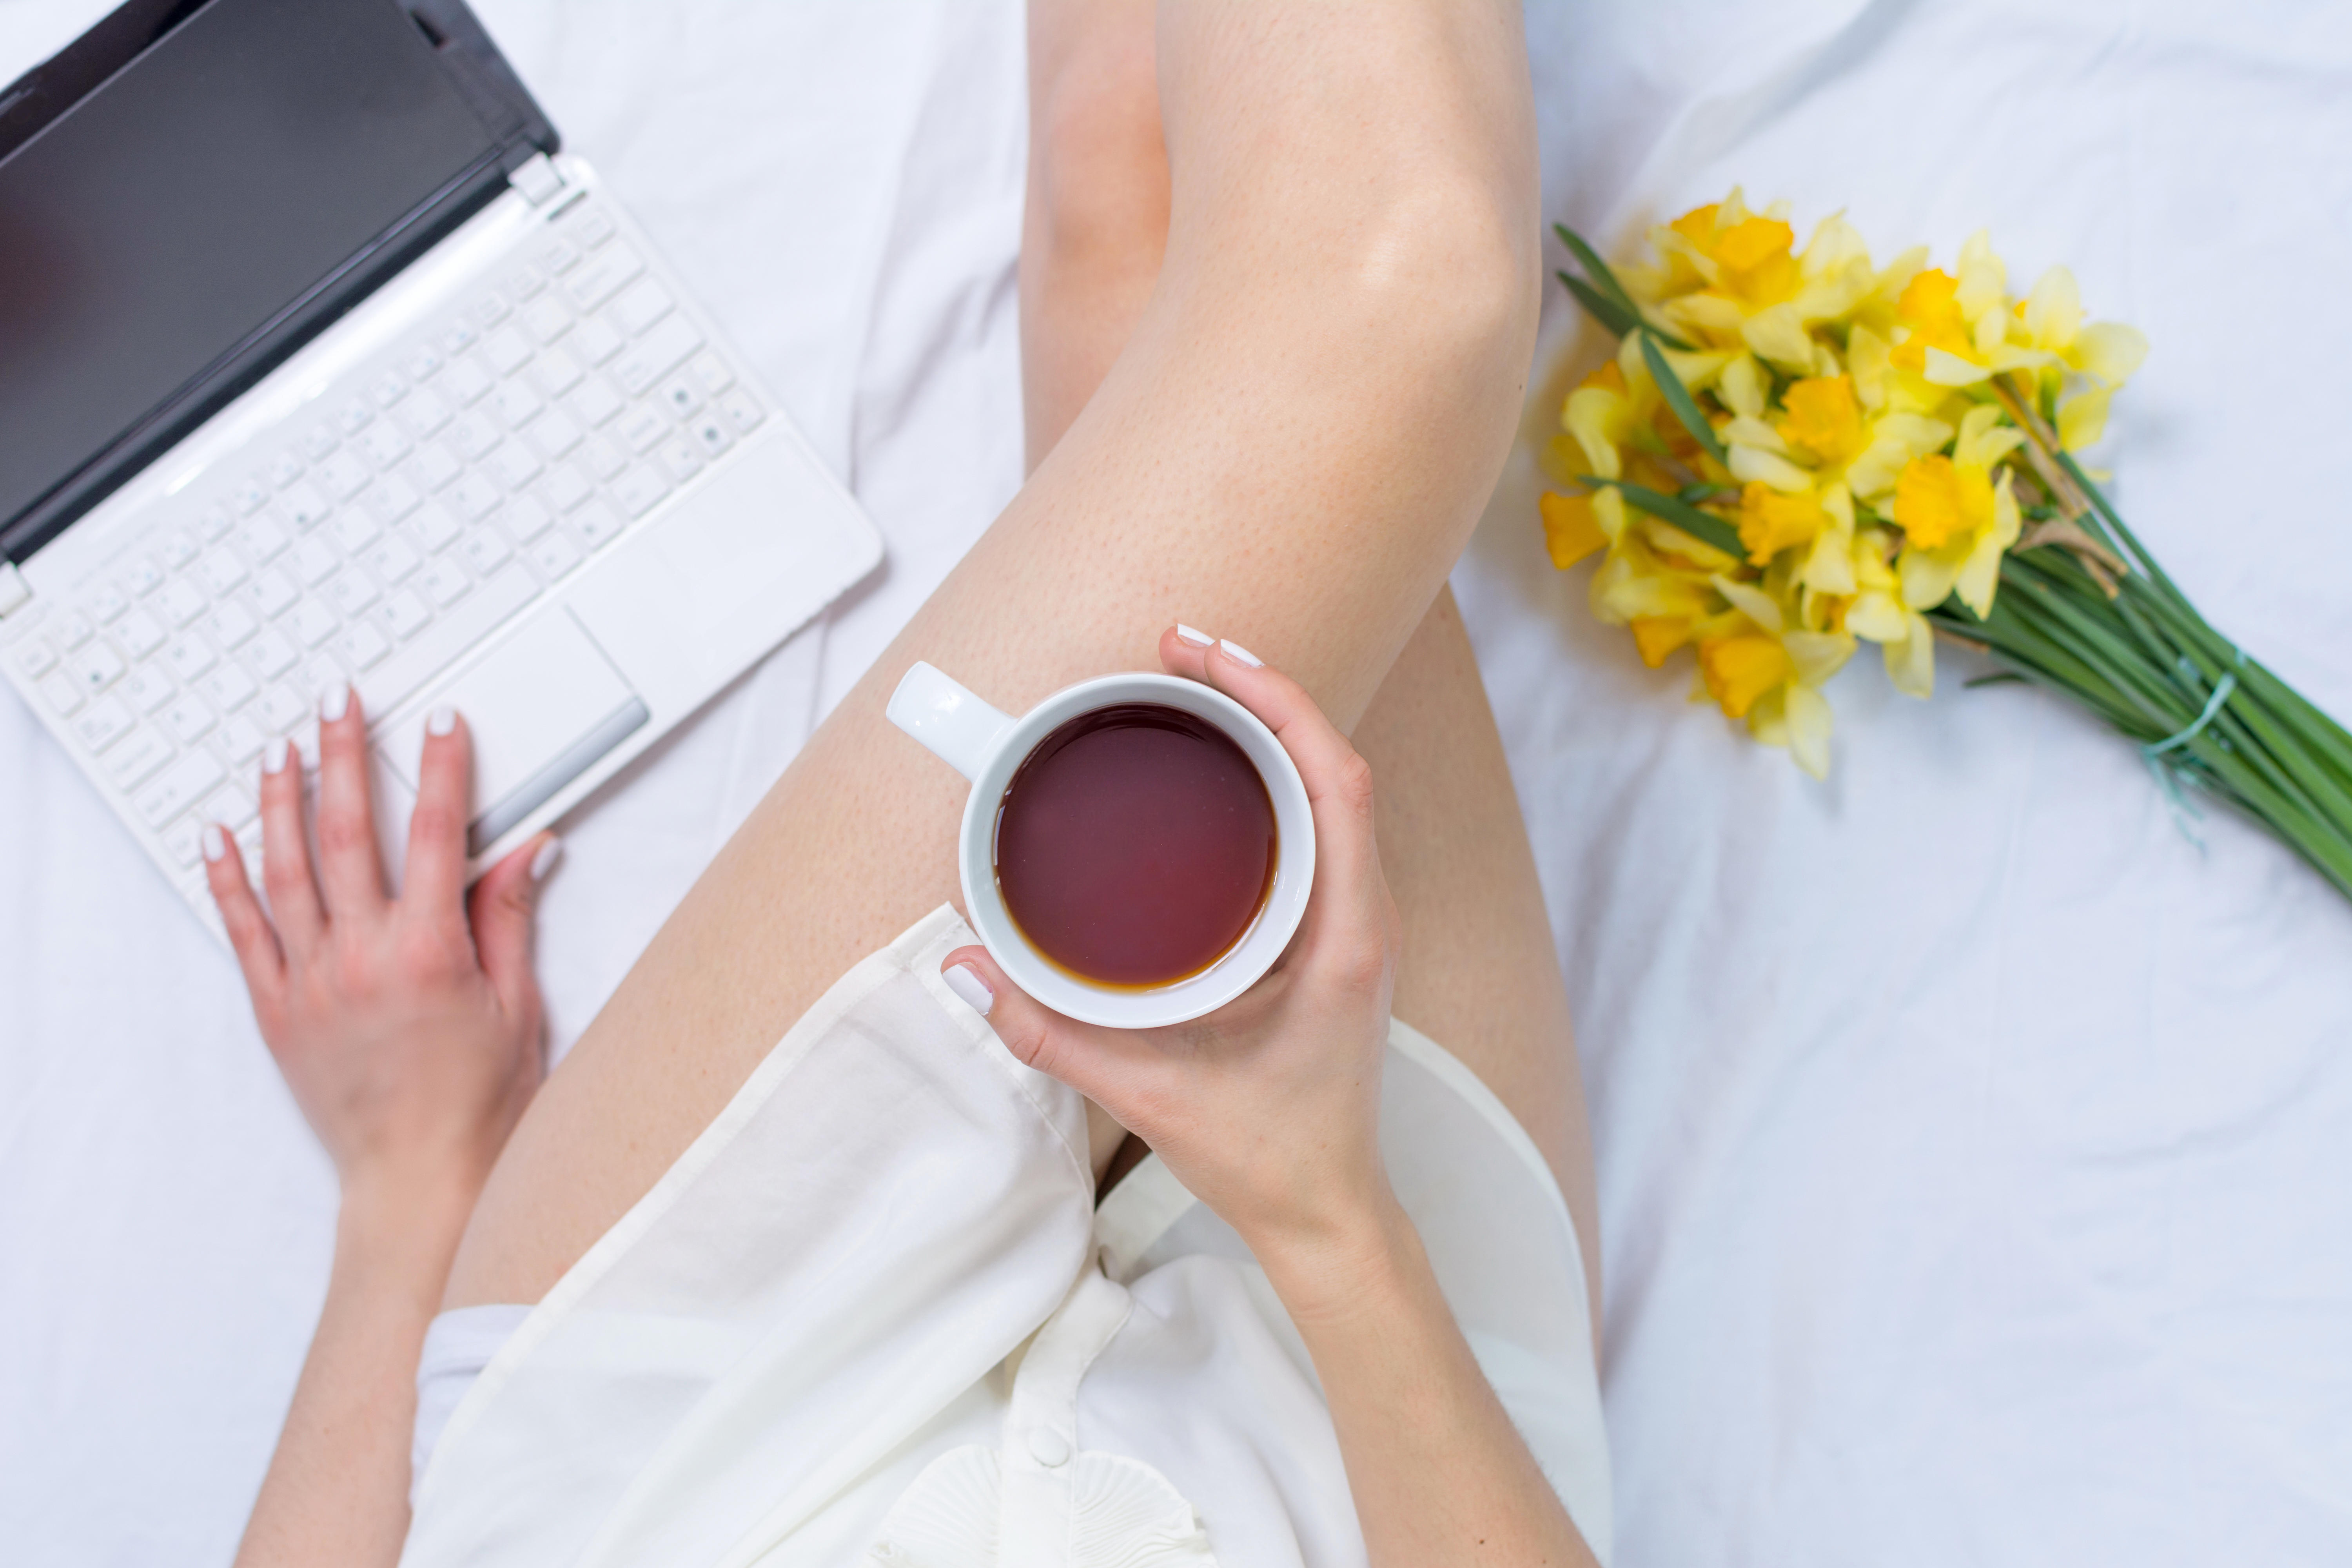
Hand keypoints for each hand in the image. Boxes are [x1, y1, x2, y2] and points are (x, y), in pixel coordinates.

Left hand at [202, 685, 554, 1218]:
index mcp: (430, 954)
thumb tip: (524, 849)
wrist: (423, 1181)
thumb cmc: (480, 1104)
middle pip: (349, 835)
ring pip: (288, 872)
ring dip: (282, 802)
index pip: (440, 836)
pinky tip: (221, 837)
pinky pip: (244, 933)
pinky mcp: (278, 1012)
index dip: (442, 770)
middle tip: (340, 704)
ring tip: (281, 751)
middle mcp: (363, 960)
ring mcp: (312, 984)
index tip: (440, 724)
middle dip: (344, 758)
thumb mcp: (518, 1004)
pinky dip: (229, 880)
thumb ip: (507, 920)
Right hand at [943, 630, 1403, 1270]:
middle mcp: (1364, 914)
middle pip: (1333, 764)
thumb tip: (972, 969)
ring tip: (1197, 684)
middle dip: (1263, 693)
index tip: (1208, 659)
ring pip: (1331, 790)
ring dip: (1273, 728)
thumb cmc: (1271, 1155)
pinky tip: (1223, 764)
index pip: (1337, 783)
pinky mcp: (1335, 932)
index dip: (1280, 704)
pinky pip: (1321, 826)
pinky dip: (1277, 775)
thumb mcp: (1153, 1095)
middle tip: (1181, 649)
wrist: (1327, 1211)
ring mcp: (1356, 920)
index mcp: (1346, 936)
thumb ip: (1057, 1035)